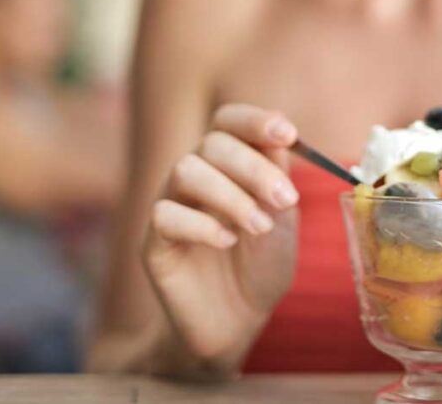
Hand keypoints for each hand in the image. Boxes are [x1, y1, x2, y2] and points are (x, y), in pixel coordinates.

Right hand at [142, 104, 300, 365]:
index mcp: (228, 164)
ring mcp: (171, 205)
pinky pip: (164, 215)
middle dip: (253, 167)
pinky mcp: (154, 243)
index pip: (228, 121)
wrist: (240, 320)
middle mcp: (195, 176)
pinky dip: (202, 224)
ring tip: (260, 227)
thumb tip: (280, 140)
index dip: (254, 120)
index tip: (287, 134)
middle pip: (211, 143)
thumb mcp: (283, 218)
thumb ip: (278, 179)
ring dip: (230, 196)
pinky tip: (228, 242)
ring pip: (185, 170)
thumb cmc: (262, 264)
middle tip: (286, 199)